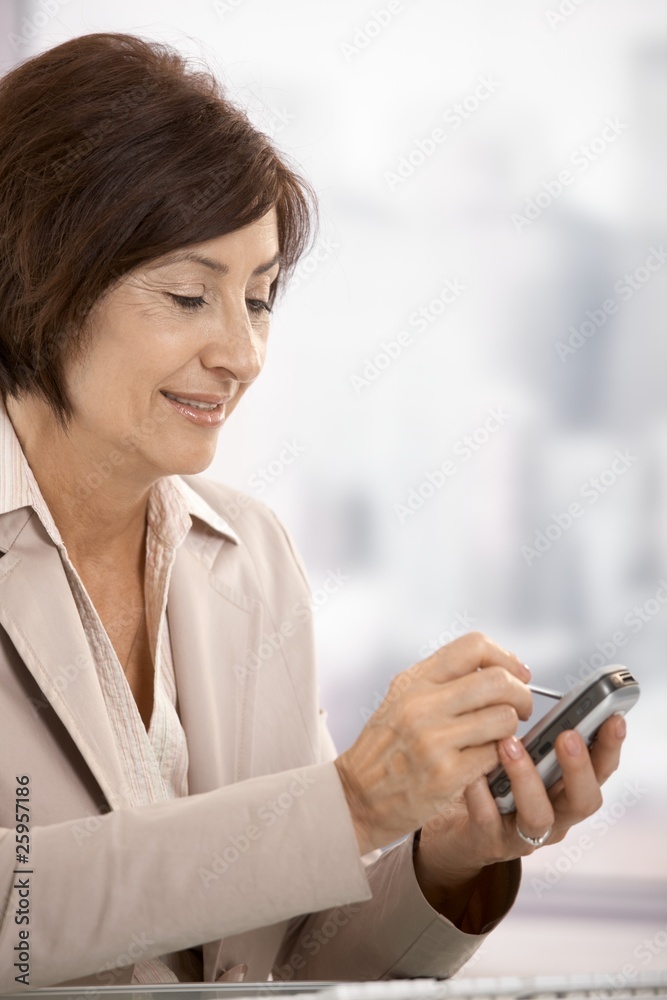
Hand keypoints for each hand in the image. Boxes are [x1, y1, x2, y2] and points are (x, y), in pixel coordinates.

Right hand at [334, 632, 532, 854]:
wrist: (357, 796)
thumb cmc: (386, 748)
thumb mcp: (402, 700)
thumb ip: (442, 681)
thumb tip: (498, 668)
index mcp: (414, 682)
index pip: (473, 647)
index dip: (505, 658)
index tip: (516, 674)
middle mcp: (422, 705)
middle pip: (498, 681)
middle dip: (521, 695)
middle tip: (520, 709)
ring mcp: (434, 740)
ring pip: (504, 719)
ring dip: (512, 729)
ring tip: (500, 737)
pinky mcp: (446, 775)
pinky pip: (496, 755)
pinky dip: (499, 757)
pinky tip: (486, 760)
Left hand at [413, 713, 625, 912]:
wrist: (456, 829)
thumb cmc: (495, 784)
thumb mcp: (522, 756)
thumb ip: (535, 734)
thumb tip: (531, 683)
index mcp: (567, 790)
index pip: (601, 771)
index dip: (610, 748)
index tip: (613, 719)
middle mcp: (554, 816)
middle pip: (584, 801)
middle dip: (579, 767)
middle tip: (568, 736)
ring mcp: (523, 834)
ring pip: (539, 817)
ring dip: (527, 778)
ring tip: (509, 745)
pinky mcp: (488, 842)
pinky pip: (487, 821)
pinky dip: (481, 795)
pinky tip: (474, 773)